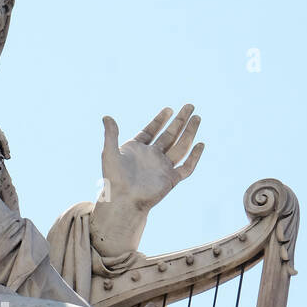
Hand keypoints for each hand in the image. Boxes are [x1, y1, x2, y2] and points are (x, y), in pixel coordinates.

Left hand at [90, 105, 204, 258]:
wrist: (123, 201)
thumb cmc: (114, 180)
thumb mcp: (109, 153)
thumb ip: (110, 134)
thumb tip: (106, 116)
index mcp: (138, 149)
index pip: (151, 130)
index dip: (160, 119)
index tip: (169, 109)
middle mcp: (152, 157)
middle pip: (169, 135)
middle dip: (180, 121)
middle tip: (190, 106)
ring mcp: (163, 167)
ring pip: (180, 146)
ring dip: (189, 132)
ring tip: (198, 117)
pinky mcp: (171, 179)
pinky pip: (187, 166)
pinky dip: (194, 156)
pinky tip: (200, 144)